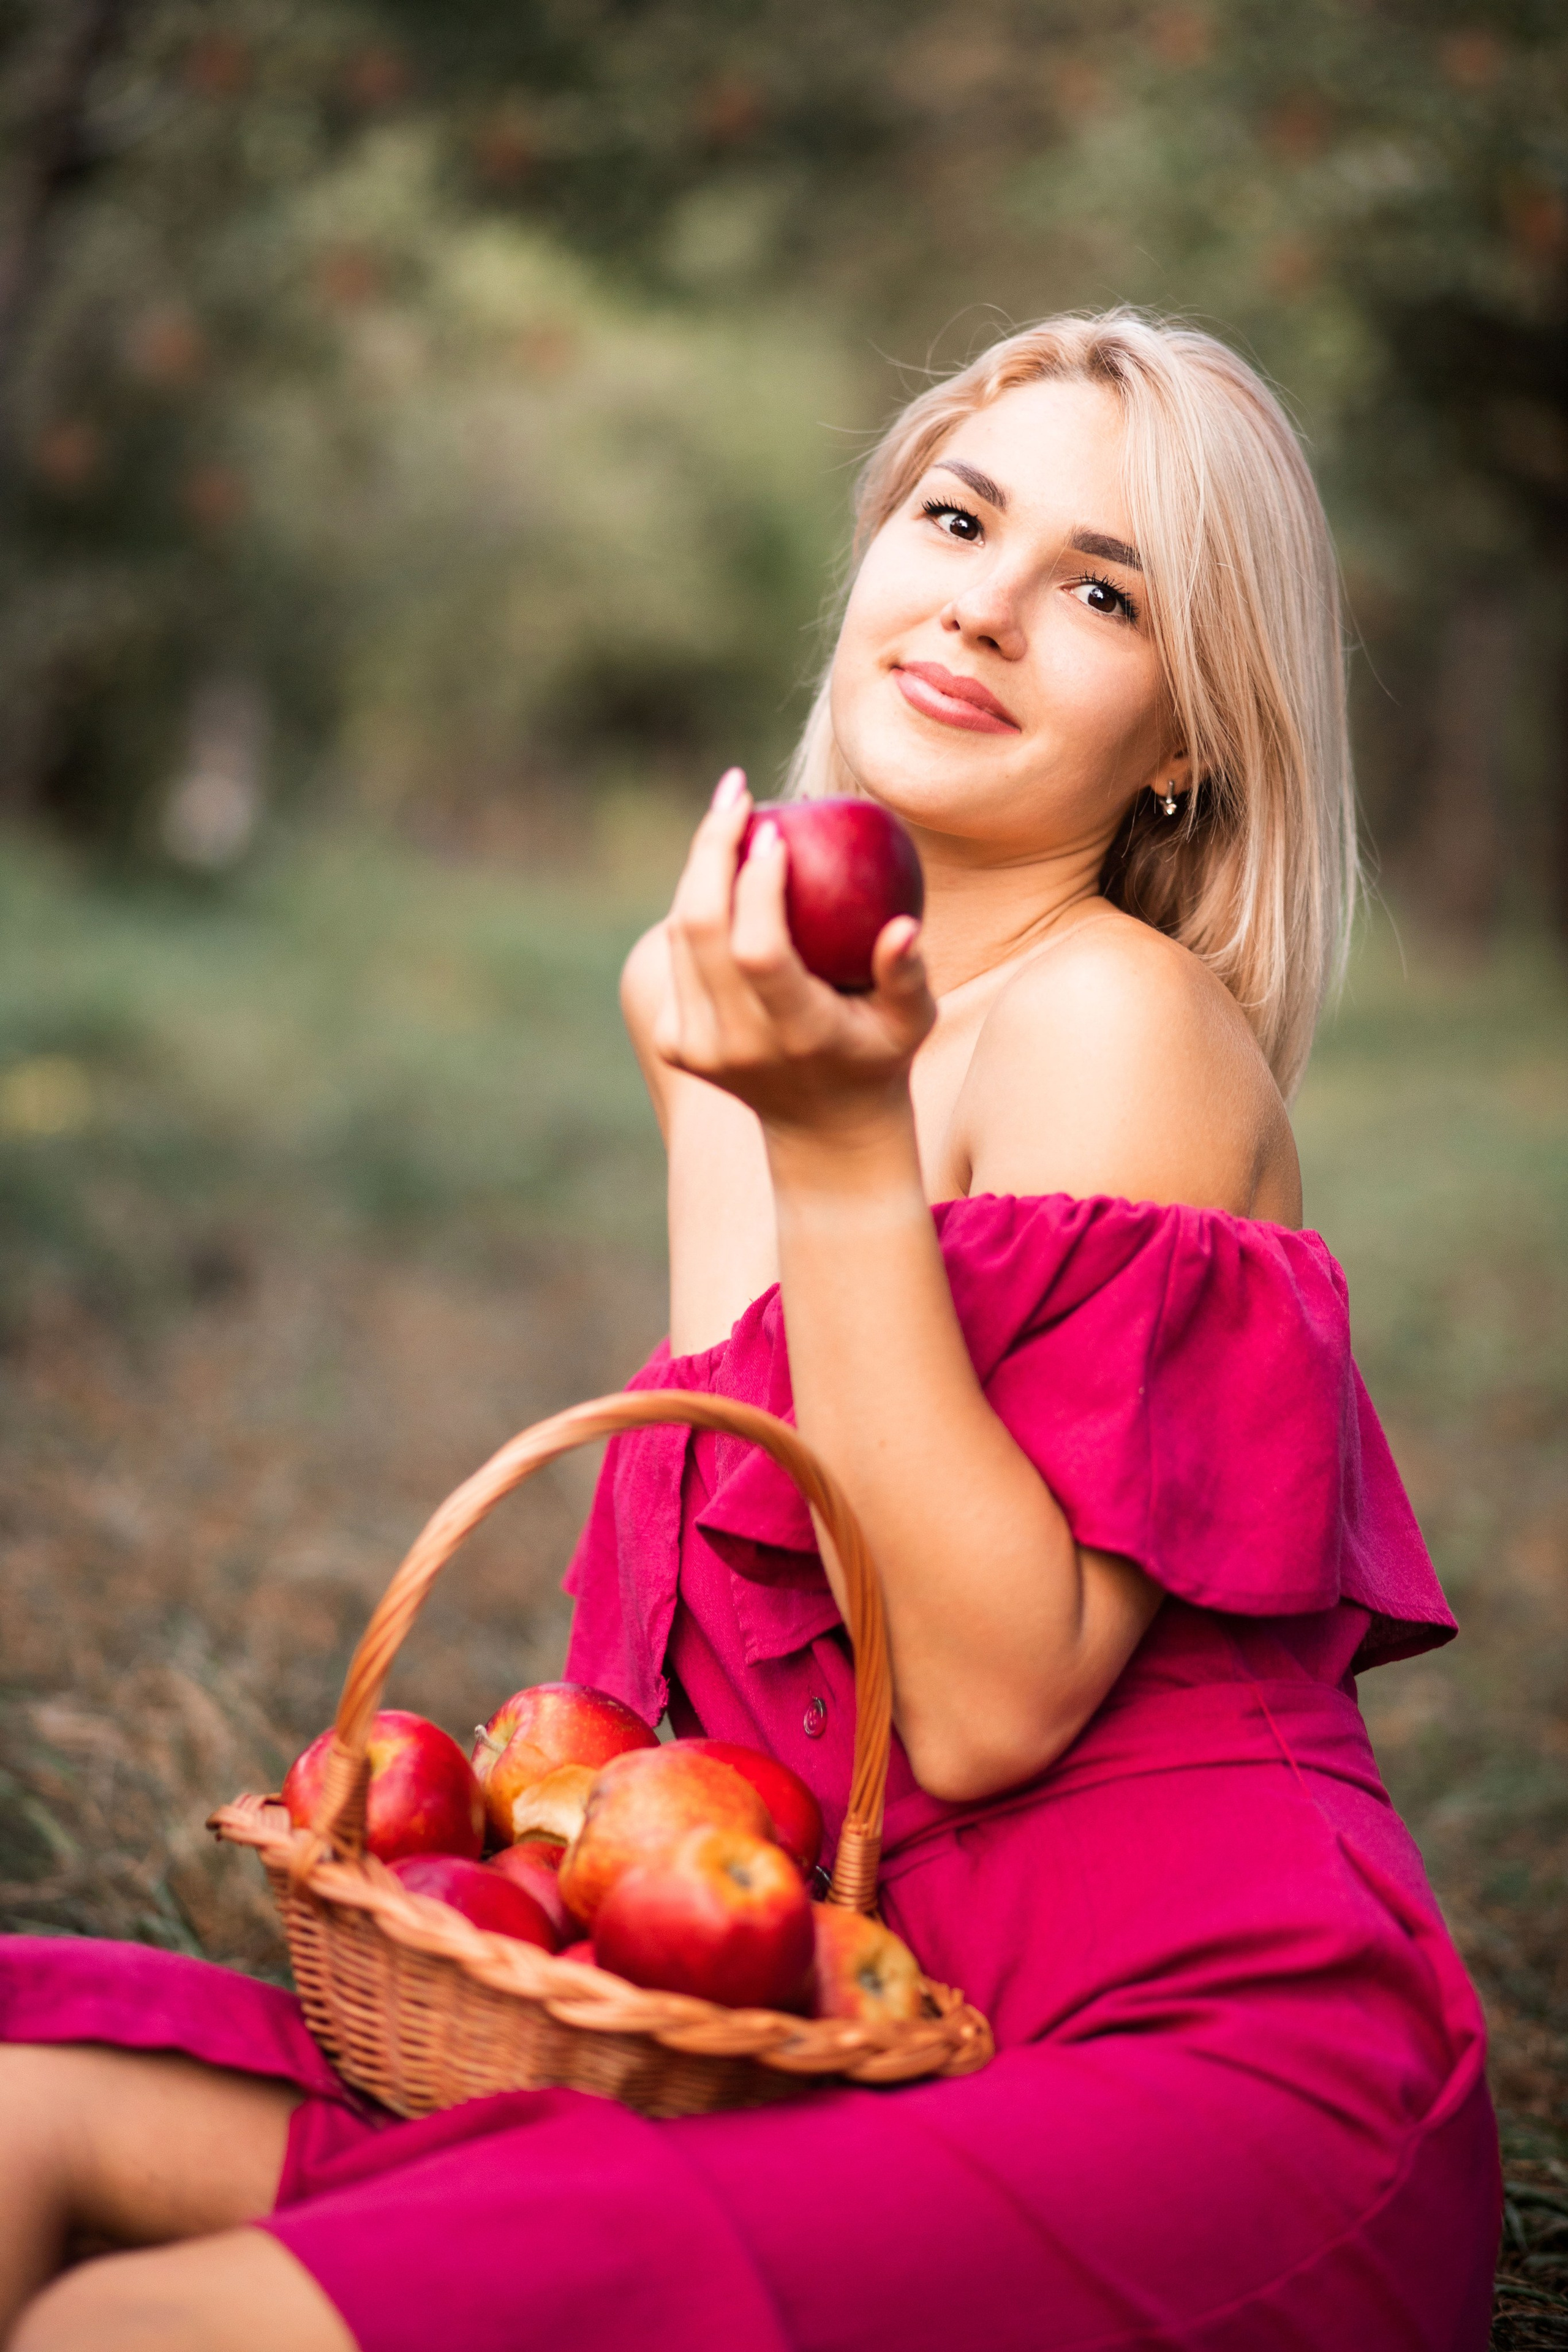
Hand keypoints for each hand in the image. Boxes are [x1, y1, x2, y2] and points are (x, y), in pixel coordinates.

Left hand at [653, 770, 936, 1138]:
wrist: (822, 1128)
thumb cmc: (879, 1054)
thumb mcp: (911, 1022)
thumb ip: (907, 975)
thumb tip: (904, 926)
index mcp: (795, 1035)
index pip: (757, 950)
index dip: (755, 886)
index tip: (774, 830)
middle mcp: (734, 1044)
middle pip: (700, 929)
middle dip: (712, 848)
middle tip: (737, 792)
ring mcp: (695, 1046)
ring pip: (679, 935)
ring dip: (700, 865)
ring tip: (731, 813)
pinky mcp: (674, 1042)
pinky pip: (677, 953)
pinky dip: (694, 900)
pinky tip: (720, 862)